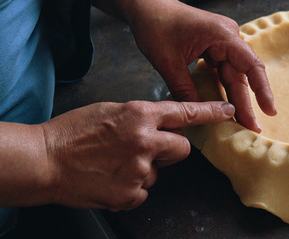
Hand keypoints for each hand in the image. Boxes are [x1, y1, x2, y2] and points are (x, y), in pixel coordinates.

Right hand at [41, 100, 234, 210]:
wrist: (43, 161)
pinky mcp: (130, 193)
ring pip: (159, 171)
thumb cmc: (71, 133)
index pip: (185, 111)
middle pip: (181, 148)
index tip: (229, 111)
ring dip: (143, 170)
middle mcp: (145, 140)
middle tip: (144, 150)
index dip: (210, 112)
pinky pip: (143, 191)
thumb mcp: (110, 111)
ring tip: (113, 165)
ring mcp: (139, 168)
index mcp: (140, 115)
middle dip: (169, 150)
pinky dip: (129, 189)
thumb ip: (139, 118)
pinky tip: (109, 180)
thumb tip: (157, 125)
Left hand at [129, 0, 276, 131]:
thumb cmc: (156, 26)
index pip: (250, 65)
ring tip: (244, 123)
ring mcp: (223, 41)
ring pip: (233, 75)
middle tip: (253, 129)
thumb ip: (185, 89)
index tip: (269, 110)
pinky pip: (223, 71)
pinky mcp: (215, 47)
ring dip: (237, 98)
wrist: (147, 6)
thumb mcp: (168, 61)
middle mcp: (229, 37)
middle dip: (246, 102)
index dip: (262, 89)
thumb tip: (198, 116)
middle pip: (242, 74)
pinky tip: (229, 106)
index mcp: (223, 35)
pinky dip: (225, 89)